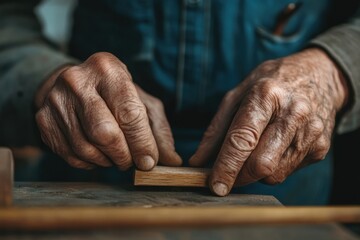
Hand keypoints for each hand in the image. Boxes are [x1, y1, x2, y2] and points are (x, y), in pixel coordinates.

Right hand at [35, 52, 180, 170]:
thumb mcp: (142, 103)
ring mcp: (56, 100)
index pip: (129, 113)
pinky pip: (71, 155)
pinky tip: (99, 153)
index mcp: (108, 69)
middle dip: (124, 155)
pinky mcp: (43, 119)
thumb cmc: (116, 94)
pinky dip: (91, 162)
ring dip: (108, 161)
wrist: (75, 85)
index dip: (142, 143)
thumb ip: (159, 130)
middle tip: (132, 161)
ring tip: (117, 155)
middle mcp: (77, 80)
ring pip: (86, 148)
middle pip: (105, 133)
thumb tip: (172, 161)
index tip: (149, 161)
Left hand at [189, 48, 347, 195]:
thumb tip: (198, 161)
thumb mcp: (237, 94)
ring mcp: (311, 132)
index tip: (215, 186)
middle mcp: (293, 114)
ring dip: (256, 173)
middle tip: (228, 175)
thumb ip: (216, 129)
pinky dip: (274, 167)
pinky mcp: (321, 147)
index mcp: (266, 95)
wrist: (320, 74)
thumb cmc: (271, 83)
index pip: (243, 140)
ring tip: (256, 149)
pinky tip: (275, 146)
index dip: (226, 167)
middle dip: (240, 176)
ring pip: (275, 174)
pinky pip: (288, 171)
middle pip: (261, 164)